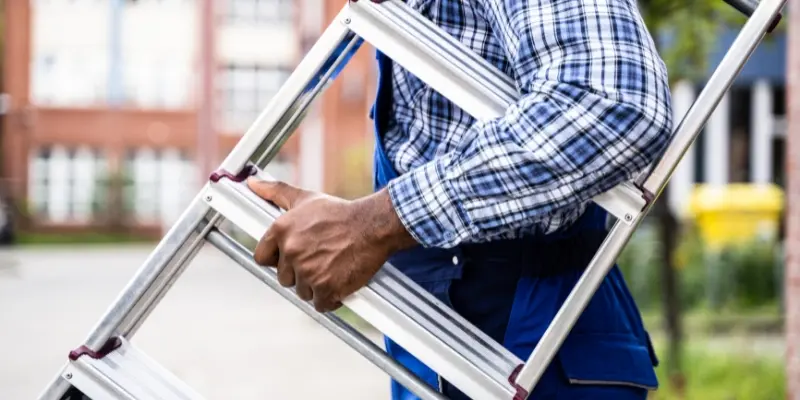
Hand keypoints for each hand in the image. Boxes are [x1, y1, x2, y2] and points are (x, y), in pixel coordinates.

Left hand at [246, 178, 417, 312]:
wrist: (372, 226)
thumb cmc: (340, 213)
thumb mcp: (306, 199)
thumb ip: (276, 191)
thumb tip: (252, 183)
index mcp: (281, 231)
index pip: (262, 258)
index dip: (277, 260)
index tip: (290, 258)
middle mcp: (291, 252)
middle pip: (284, 278)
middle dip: (300, 273)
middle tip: (319, 260)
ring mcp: (308, 271)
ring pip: (302, 292)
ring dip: (316, 286)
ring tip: (331, 268)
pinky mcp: (326, 288)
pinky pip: (320, 304)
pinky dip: (330, 298)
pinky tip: (339, 282)